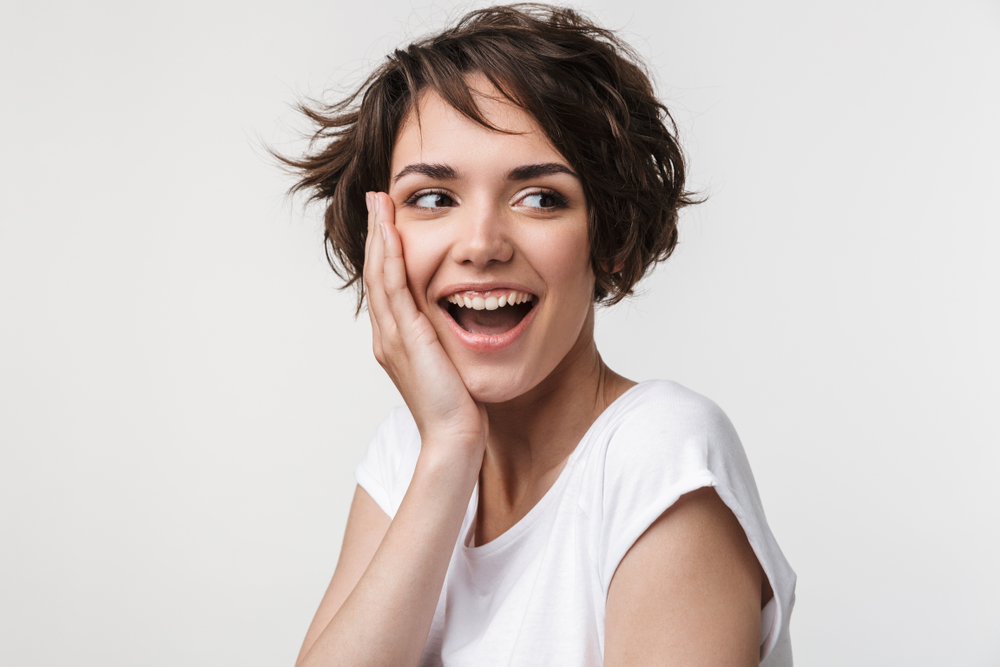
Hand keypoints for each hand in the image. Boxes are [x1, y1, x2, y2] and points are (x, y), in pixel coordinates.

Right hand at [363, 191, 487, 457]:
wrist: (456, 439)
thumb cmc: (460, 408)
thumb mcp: (451, 365)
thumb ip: (448, 343)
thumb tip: (461, 325)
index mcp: (396, 341)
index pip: (386, 285)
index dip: (384, 251)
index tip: (388, 220)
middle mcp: (387, 336)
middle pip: (375, 274)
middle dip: (376, 234)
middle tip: (377, 199)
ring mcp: (392, 337)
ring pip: (379, 276)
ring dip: (378, 236)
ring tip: (380, 203)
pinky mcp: (406, 338)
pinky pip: (393, 288)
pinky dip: (390, 257)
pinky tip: (392, 232)